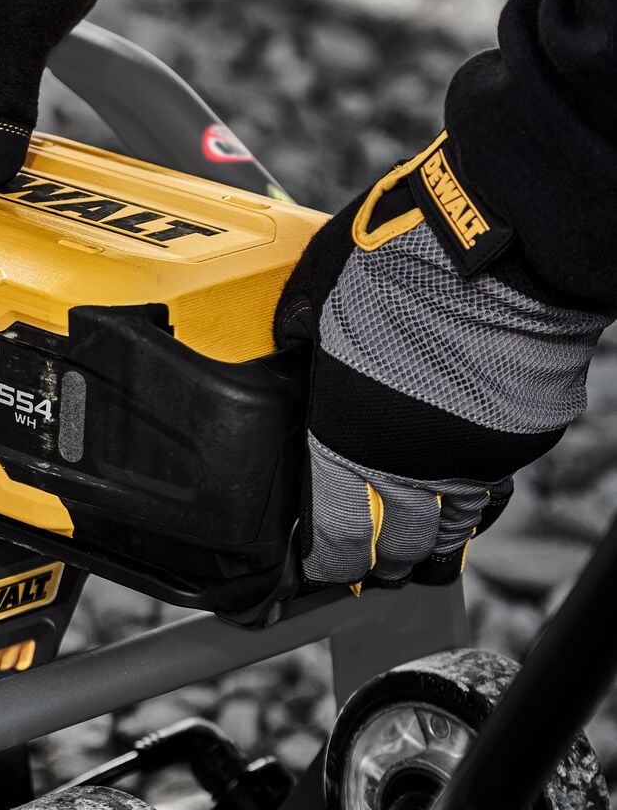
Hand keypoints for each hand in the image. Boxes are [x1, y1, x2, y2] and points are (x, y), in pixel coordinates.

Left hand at [275, 135, 612, 587]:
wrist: (502, 241)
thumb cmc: (397, 262)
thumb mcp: (315, 296)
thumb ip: (300, 337)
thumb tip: (288, 342)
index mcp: (347, 436)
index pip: (334, 531)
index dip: (324, 558)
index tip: (316, 567)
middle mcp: (411, 462)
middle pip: (397, 544)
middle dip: (379, 562)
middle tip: (368, 569)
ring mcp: (473, 455)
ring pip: (453, 528)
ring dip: (431, 546)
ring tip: (417, 560)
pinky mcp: (521, 436)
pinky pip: (492, 486)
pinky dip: (473, 500)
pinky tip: (462, 503)